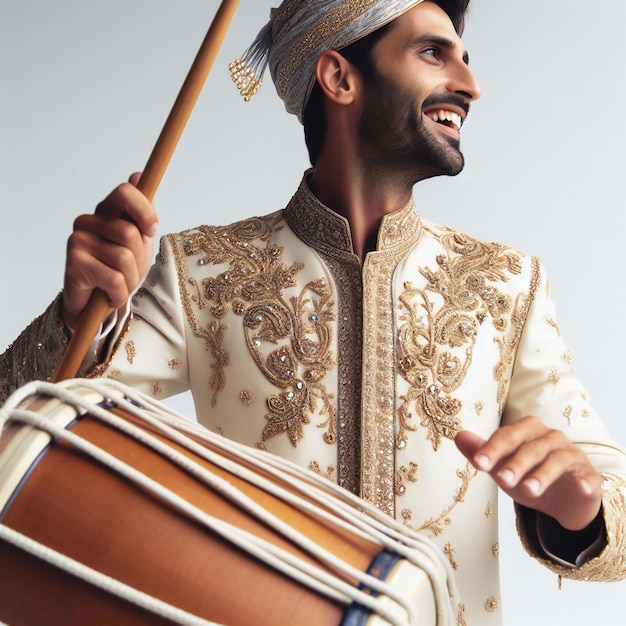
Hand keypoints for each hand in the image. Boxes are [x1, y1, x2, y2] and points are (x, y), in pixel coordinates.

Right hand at [63, 173, 157, 328]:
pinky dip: (119, 294)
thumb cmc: (118, 270)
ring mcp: (78, 240)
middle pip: (131, 233)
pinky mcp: (74, 262)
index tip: (152, 231)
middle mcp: (89, 221)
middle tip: (128, 271)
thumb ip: (141, 212)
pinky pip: (114, 279)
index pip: (126, 192)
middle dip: (139, 259)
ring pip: (125, 259)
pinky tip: (109, 295)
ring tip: (118, 284)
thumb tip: (137, 175)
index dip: (145, 211)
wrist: (95, 304)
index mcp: (106, 211)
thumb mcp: (138, 241)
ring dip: (130, 280)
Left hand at [455, 416, 601, 530]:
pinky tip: (578, 488)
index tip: (478, 464)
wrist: (562, 500)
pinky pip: (587, 477)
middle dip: (516, 462)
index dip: (493, 449)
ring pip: (557, 460)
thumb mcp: (501, 466)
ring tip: (528, 490)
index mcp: (528, 431)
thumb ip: (481, 452)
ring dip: (542, 474)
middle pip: (532, 446)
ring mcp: (572, 455)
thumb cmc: (527, 475)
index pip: (508, 436)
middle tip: (502, 480)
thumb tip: (458, 436)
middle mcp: (551, 438)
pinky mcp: (589, 476)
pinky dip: (582, 481)